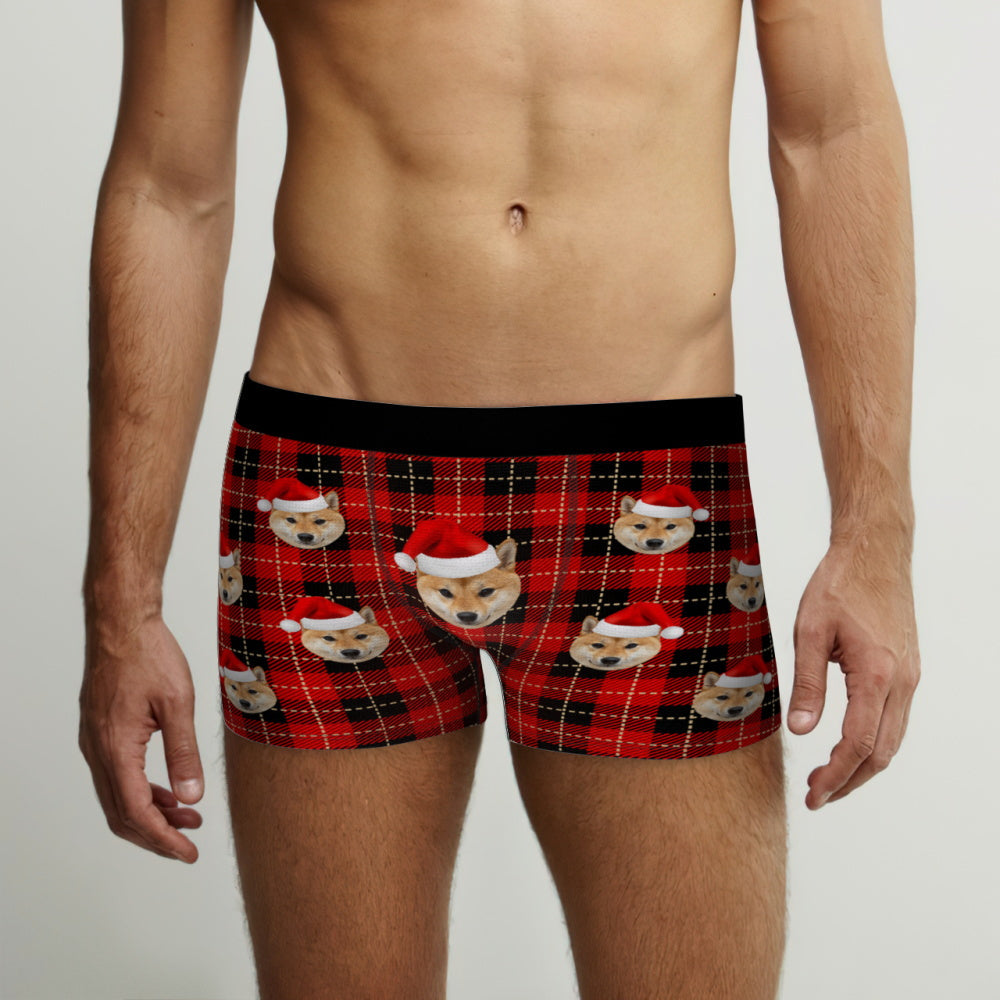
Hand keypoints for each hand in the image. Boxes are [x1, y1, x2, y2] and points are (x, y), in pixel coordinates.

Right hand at [78, 611, 204, 860]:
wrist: (122, 624)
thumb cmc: (149, 655)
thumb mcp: (178, 704)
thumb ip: (184, 754)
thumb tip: (191, 797)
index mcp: (116, 749)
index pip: (137, 813)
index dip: (163, 839)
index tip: (187, 853)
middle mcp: (98, 751)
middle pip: (122, 814)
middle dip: (156, 834)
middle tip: (189, 843)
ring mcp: (96, 742)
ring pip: (118, 797)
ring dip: (151, 813)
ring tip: (188, 816)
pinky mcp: (100, 732)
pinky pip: (117, 776)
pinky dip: (142, 791)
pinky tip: (169, 790)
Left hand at [786, 536, 919, 808]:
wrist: (875, 552)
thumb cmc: (839, 585)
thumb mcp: (810, 632)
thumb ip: (807, 684)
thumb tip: (800, 730)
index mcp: (878, 674)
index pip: (859, 743)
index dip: (836, 776)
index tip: (813, 794)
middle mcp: (903, 682)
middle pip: (882, 752)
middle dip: (849, 780)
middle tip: (816, 795)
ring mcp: (910, 677)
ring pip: (893, 739)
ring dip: (861, 764)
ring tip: (825, 776)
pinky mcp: (908, 670)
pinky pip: (895, 719)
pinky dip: (873, 742)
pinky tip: (846, 744)